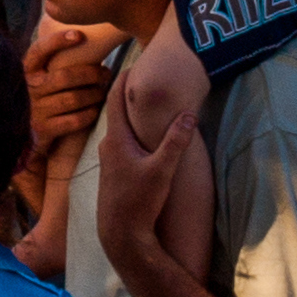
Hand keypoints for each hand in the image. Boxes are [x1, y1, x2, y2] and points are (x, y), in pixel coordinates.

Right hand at [22, 24, 113, 164]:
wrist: (24, 134)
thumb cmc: (40, 98)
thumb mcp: (38, 77)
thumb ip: (52, 63)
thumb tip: (84, 40)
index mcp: (27, 71)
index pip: (40, 50)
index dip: (58, 41)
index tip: (79, 35)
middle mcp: (30, 88)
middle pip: (65, 76)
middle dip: (91, 74)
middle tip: (105, 73)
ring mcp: (36, 109)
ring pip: (73, 99)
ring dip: (94, 95)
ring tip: (102, 92)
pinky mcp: (44, 129)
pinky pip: (74, 120)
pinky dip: (88, 114)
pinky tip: (94, 110)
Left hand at [88, 95, 195, 277]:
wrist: (121, 233)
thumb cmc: (140, 201)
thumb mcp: (162, 170)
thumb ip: (175, 142)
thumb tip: (188, 114)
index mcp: (117, 139)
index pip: (115, 99)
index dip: (123, 80)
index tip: (133, 63)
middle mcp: (108, 145)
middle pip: (117, 111)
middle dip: (129, 94)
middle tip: (143, 78)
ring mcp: (109, 159)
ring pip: (120, 128)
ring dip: (131, 114)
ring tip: (145, 103)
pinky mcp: (114, 171)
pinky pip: (122, 142)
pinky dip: (131, 131)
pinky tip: (142, 136)